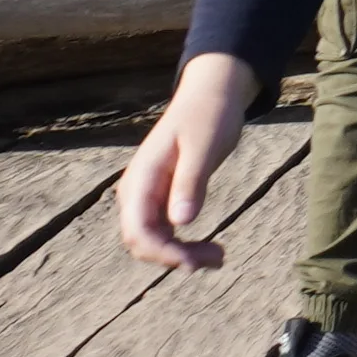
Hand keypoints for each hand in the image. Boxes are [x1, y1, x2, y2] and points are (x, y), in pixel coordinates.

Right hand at [116, 54, 263, 272]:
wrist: (212, 93)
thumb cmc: (209, 114)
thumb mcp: (204, 146)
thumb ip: (191, 181)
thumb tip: (180, 222)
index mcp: (142, 177)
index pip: (138, 230)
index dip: (162, 253)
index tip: (195, 263)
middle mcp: (137, 189)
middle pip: (140, 240)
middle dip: (172, 257)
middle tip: (216, 259)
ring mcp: (146, 193)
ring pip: (151, 239)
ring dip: (178, 254)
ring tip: (219, 256)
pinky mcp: (160, 195)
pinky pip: (162, 230)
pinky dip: (181, 243)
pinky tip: (207, 248)